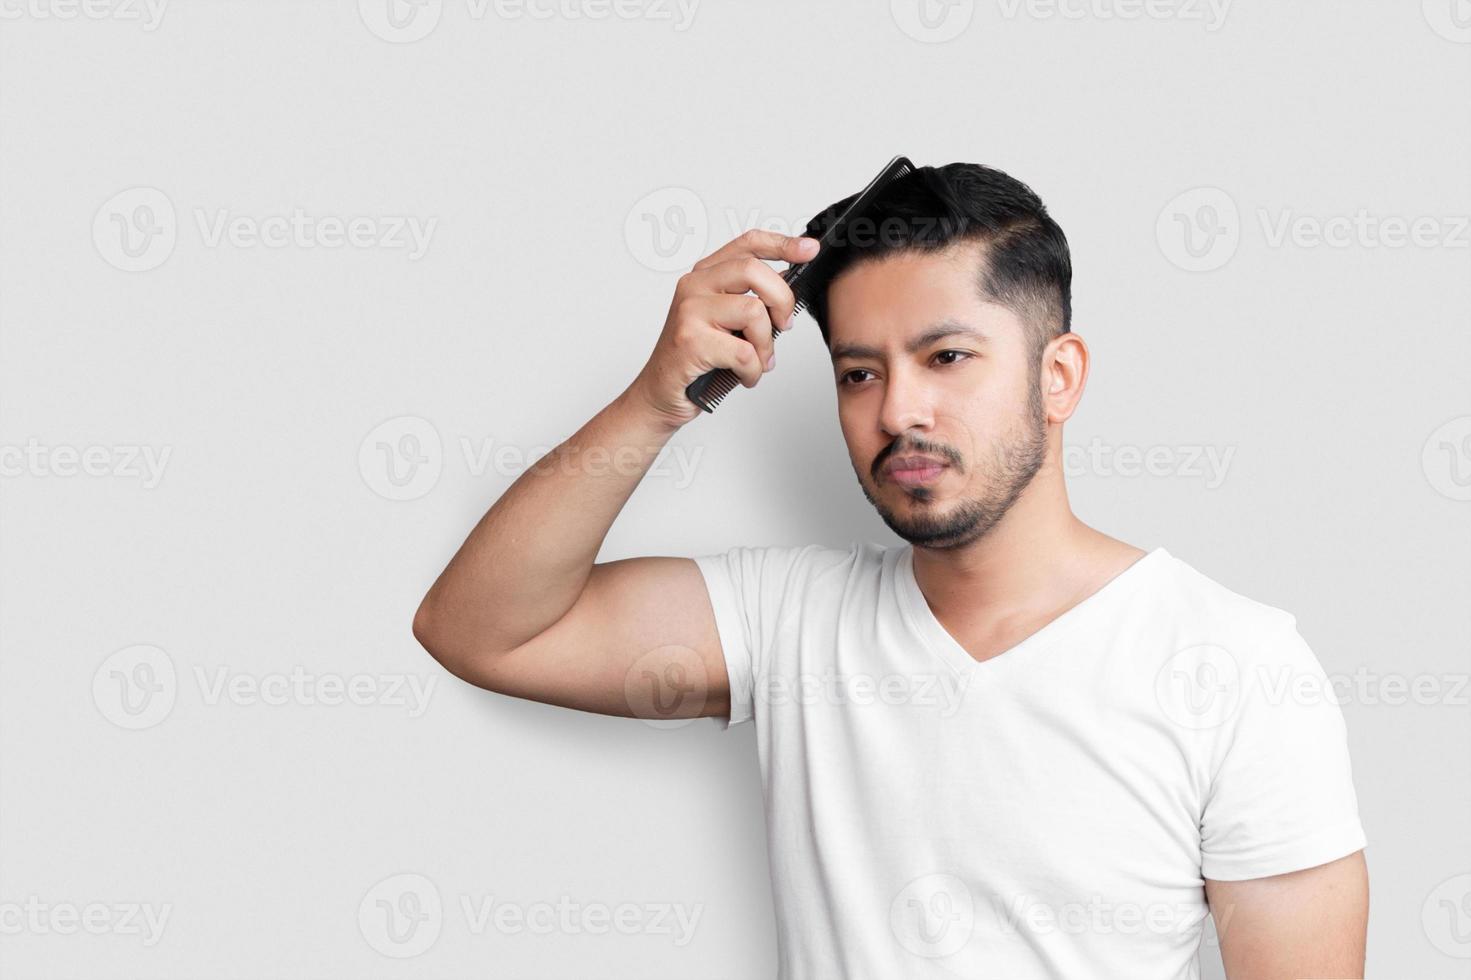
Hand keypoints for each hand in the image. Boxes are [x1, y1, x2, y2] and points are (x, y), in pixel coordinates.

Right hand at [624, 229, 818, 429]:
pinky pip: (744, 352)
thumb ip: (751, 301)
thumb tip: (789, 289)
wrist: (660, 393)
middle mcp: (693, 286)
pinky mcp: (690, 341)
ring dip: (766, 345)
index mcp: (704, 276)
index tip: (808, 250)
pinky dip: (753, 371)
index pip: (747, 244)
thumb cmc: (696, 359)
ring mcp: (689, 312)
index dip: (782, 243)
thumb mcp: (726, 322)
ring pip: (753, 312)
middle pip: (754, 270)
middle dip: (782, 301)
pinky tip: (745, 376)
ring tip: (757, 361)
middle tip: (784, 325)